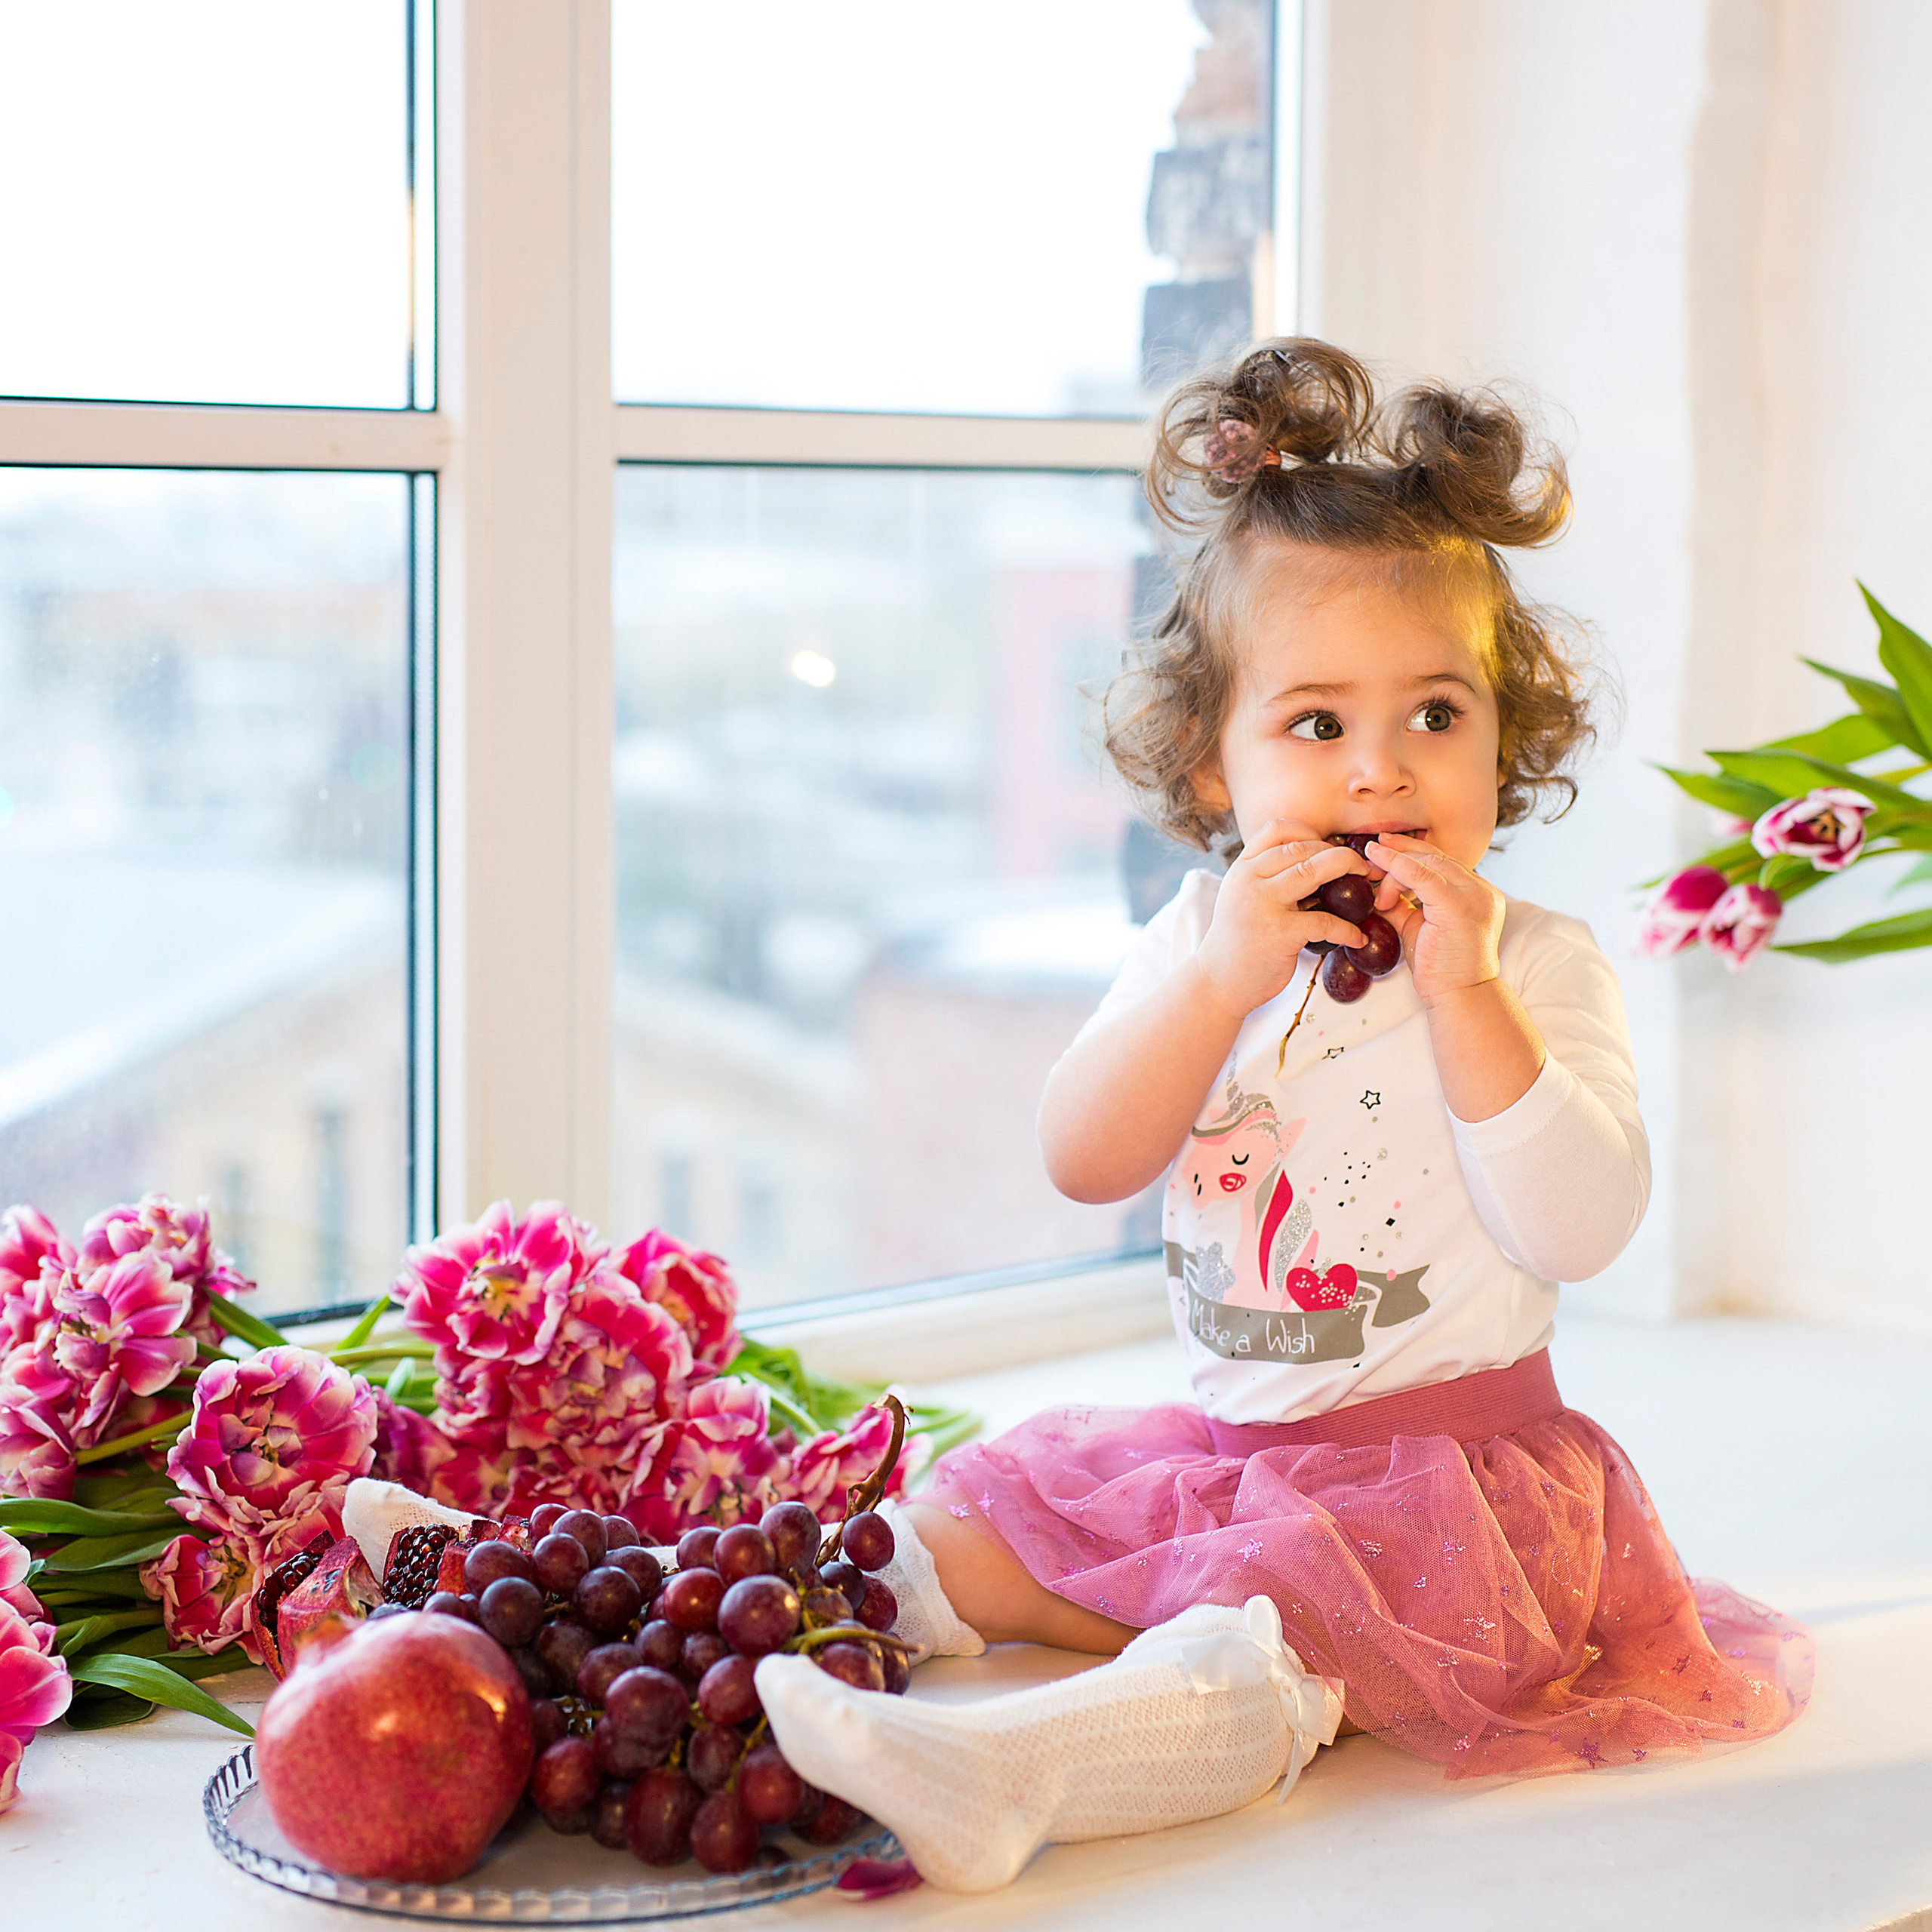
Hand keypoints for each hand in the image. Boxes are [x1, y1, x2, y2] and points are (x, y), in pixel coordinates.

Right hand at [1193, 823, 1371, 1018]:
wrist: (1218, 981)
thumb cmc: (1238, 940)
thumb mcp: (1242, 897)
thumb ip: (1267, 877)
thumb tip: (1316, 862)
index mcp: (1242, 868)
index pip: (1278, 829)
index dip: (1309, 832)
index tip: (1328, 846)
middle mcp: (1249, 880)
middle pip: (1303, 847)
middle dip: (1340, 853)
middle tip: (1363, 867)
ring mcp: (1263, 905)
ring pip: (1314, 871)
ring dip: (1349, 872)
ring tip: (1368, 886)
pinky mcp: (1279, 934)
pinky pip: (1325, 922)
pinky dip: (1348, 929)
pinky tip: (1357, 937)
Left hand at [1364, 832, 1505, 1005]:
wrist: (1459, 995)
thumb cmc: (1441, 968)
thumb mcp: (1418, 927)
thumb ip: (1402, 905)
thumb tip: (1376, 890)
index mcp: (1476, 894)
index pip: (1442, 863)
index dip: (1411, 852)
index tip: (1385, 845)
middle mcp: (1481, 890)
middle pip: (1435, 857)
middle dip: (1400, 851)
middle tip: (1371, 848)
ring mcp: (1474, 895)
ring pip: (1427, 862)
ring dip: (1394, 866)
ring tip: (1371, 877)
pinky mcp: (1458, 905)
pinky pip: (1422, 875)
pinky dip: (1396, 865)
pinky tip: (1376, 858)